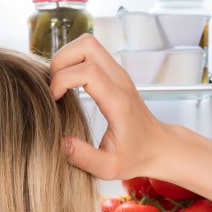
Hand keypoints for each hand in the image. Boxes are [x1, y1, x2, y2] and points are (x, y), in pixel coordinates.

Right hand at [49, 34, 177, 181]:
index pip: (87, 71)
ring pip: (87, 43)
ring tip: (59, 84)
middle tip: (53, 86)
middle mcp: (119, 80)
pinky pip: (89, 52)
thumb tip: (61, 142)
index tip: (54, 100)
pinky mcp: (114, 72)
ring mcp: (118, 72)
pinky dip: (73, 61)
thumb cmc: (134, 157)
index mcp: (118, 100)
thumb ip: (84, 158)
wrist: (158, 146)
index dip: (62, 80)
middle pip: (86, 45)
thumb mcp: (108, 168)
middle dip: (60, 61)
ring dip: (66, 58)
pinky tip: (68, 85)